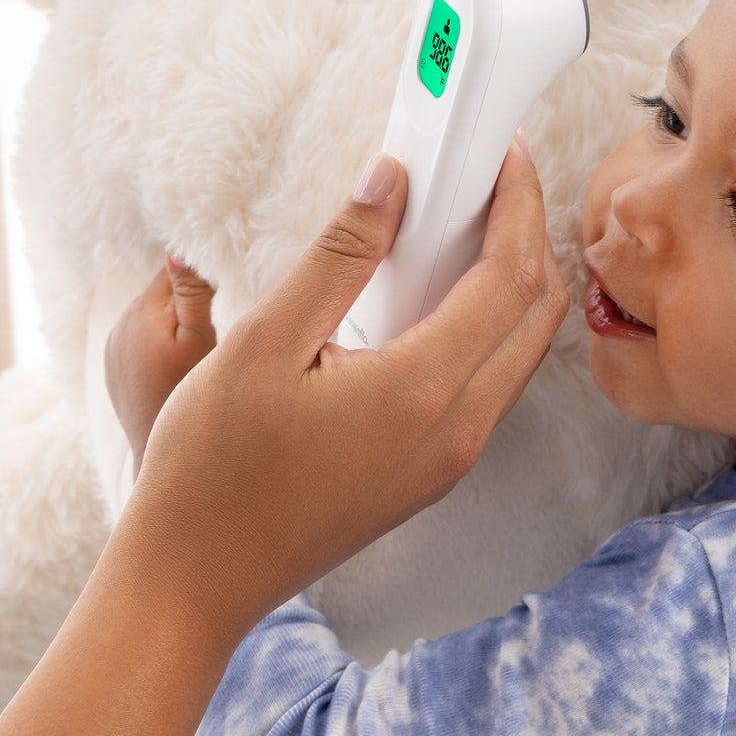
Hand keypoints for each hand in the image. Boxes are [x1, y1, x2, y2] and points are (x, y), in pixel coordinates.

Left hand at [105, 255, 217, 474]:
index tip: (229, 289)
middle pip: (164, 292)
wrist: (158, 456)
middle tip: (221, 325)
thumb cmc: (188, 398)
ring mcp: (114, 348)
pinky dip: (163, 342)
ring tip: (202, 347)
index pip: (174, 269)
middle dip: (191, 299)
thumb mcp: (201, 341)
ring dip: (176, 320)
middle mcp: (120, 325)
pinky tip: (181, 365)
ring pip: (154, 316)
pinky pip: (143, 339)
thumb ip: (192, 295)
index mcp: (142, 313)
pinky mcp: (115, 367)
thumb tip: (179, 251)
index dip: (204, 274)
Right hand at [117, 137, 568, 651]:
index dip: (520, 203)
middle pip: (539, 312)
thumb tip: (390, 181)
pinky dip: (493, 325)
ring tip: (471, 225)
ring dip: (518, 282)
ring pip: (524, 350)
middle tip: (497, 180)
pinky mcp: (437, 472)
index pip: (513, 276)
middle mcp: (459, 429)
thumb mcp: (262, 343)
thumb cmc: (211, 471)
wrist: (196, 581)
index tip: (508, 154)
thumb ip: (338, 256)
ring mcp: (454, 458)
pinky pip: (494, 383)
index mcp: (425, 391)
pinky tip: (443, 296)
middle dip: (532, 233)